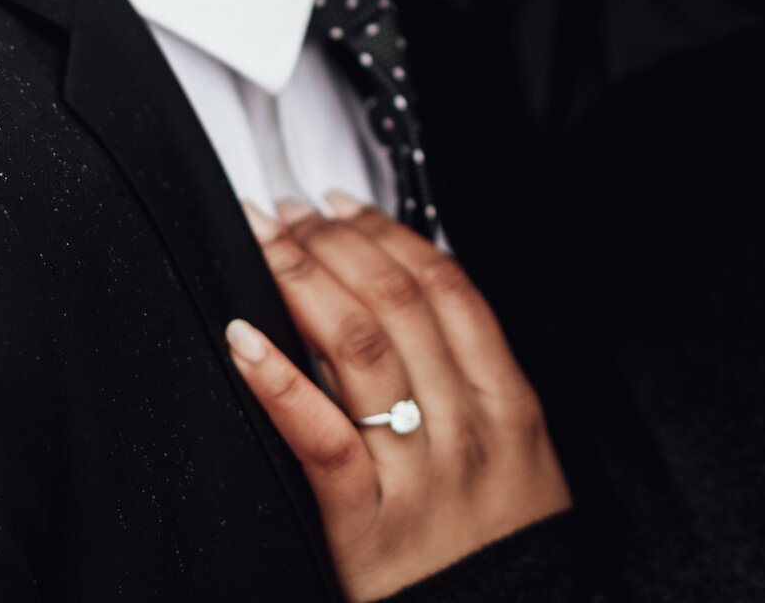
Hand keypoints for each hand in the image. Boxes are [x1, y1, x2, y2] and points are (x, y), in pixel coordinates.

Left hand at [228, 195, 571, 601]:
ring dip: (300, 279)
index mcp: (508, 403)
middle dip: (333, 242)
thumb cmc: (502, 557)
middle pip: (395, 301)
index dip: (388, 233)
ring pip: (357, 345)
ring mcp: (416, 472)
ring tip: (263, 243)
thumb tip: (415, 312)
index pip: (447, 286)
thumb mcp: (522, 459)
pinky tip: (242, 338)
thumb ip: (477, 386)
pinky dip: (277, 378)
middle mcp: (465, 426)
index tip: (343, 207)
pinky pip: (318, 436)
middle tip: (287, 214)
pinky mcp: (365, 523)